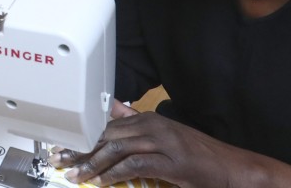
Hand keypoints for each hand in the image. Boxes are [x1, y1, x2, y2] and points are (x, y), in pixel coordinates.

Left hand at [50, 112, 290, 186]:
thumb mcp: (165, 135)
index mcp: (149, 118)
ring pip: (116, 148)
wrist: (228, 167)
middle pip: (108, 134)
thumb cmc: (197, 155)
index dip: (85, 134)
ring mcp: (161, 141)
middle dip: (82, 148)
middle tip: (61, 158)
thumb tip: (116, 109)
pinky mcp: (168, 160)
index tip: (66, 143)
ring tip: (75, 174)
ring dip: (92, 163)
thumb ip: (138, 121)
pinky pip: (133, 164)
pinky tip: (101, 181)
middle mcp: (152, 125)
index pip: (108, 123)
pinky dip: (114, 173)